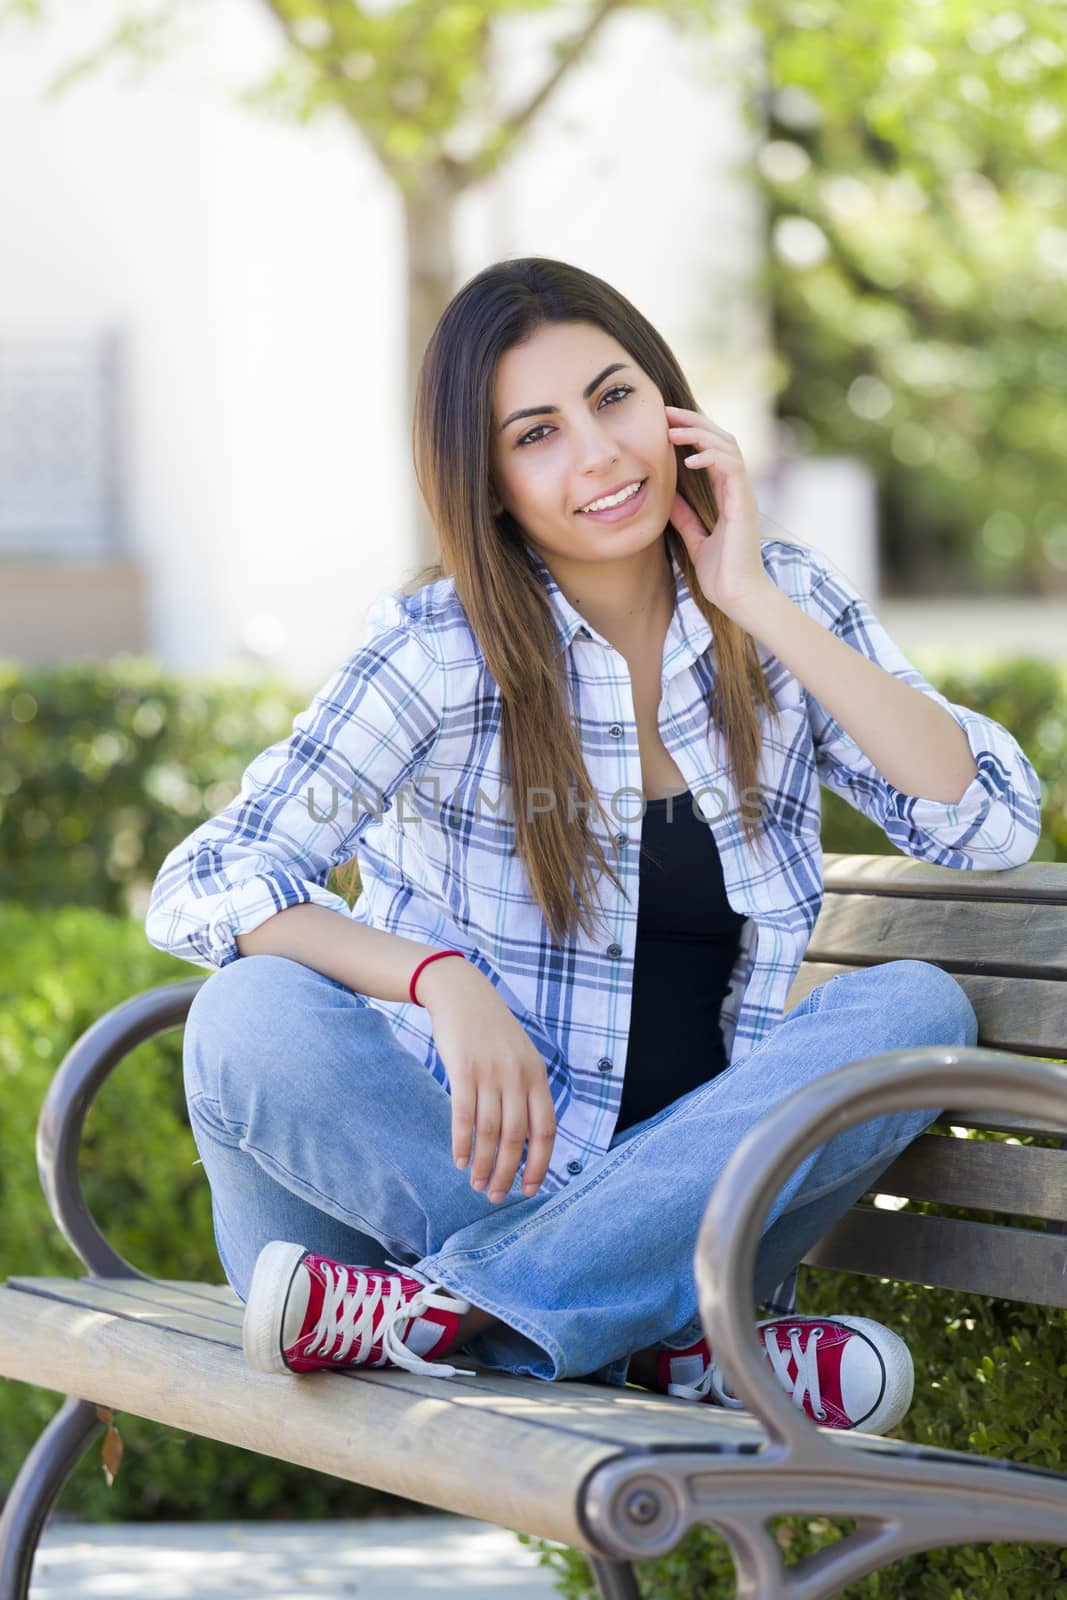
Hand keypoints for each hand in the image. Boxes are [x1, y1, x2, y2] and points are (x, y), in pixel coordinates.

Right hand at [421, 965, 556, 1203]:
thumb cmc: (491, 1032)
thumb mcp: (520, 1056)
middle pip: (517, 1137)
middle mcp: (518, 1076)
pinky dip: (462, 1143)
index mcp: (537, 1076)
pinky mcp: (463, 1069)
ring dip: (484, 1164)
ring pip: (490, 1131)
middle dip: (507, 1172)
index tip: (528, 1189)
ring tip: (476, 1184)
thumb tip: (527, 1139)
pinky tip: (459, 1160)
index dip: (539, 1164)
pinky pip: (463, 1115)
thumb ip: (525, 1091)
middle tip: (495, 1196)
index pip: (545, 1130)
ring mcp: (490, 1072)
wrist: (462, 993)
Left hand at [664, 404, 774, 624]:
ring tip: (671, 430)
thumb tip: (669, 499)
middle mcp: (738, 489)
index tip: (664, 424)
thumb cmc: (721, 574)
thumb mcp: (695, 539)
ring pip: (728, 446)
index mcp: (727, 494)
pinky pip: (731, 468)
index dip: (691, 433)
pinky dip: (711, 457)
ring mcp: (743, 495)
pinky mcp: (744, 504)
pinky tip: (689, 458)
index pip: (712, 450)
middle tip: (665, 412)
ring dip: (699, 433)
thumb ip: (685, 517)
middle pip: (721, 439)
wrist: (738, 597)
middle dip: (693, 422)